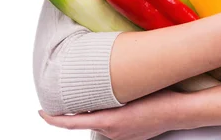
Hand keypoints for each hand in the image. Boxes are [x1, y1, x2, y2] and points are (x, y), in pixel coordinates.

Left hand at [38, 89, 183, 139]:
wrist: (180, 112)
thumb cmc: (158, 98)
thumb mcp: (129, 91)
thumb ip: (108, 92)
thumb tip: (92, 85)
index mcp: (108, 122)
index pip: (71, 124)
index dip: (53, 120)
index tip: (41, 112)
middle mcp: (112, 133)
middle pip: (86, 120)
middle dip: (79, 109)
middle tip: (72, 93)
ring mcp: (121, 137)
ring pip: (99, 122)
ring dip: (96, 111)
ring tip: (97, 95)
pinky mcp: (130, 137)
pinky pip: (111, 126)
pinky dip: (107, 116)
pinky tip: (114, 104)